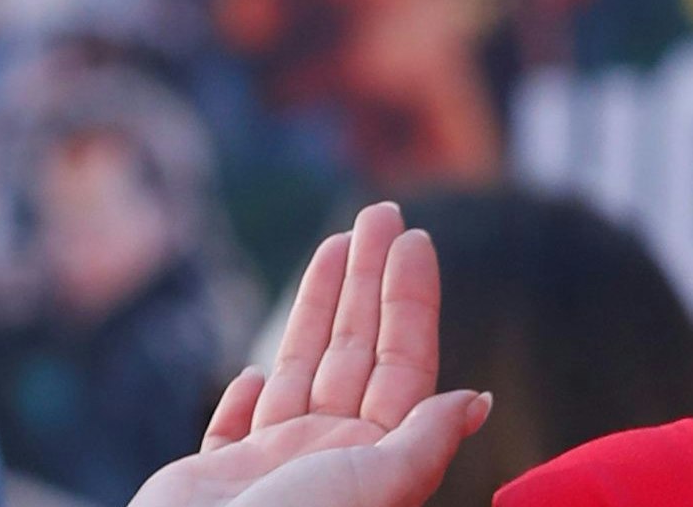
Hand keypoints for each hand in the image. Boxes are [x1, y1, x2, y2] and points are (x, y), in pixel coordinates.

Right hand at [128, 203, 489, 506]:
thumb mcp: (380, 483)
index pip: (403, 363)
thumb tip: (478, 400)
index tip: (415, 239)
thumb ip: (425, 440)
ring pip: (301, 371)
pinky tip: (257, 369)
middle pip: (356, 352)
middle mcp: (326, 458)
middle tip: (378, 212)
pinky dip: (246, 398)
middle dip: (367, 282)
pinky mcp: (213, 481)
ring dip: (318, 310)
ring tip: (335, 244)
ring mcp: (270, 467)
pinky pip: (236, 429)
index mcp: (373, 458)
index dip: (410, 301)